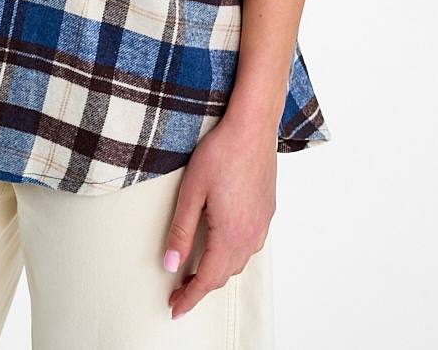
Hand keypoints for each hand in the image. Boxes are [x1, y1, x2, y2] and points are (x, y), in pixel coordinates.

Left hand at [163, 111, 277, 320]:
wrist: (252, 127)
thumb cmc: (220, 153)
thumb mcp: (191, 192)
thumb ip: (180, 231)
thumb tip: (170, 264)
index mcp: (230, 235)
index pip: (207, 278)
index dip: (190, 297)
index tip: (175, 309)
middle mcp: (250, 235)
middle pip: (224, 275)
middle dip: (200, 287)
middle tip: (178, 292)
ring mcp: (262, 224)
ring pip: (238, 262)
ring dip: (217, 272)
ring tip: (195, 272)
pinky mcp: (267, 212)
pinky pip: (249, 246)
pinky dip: (232, 256)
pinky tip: (221, 247)